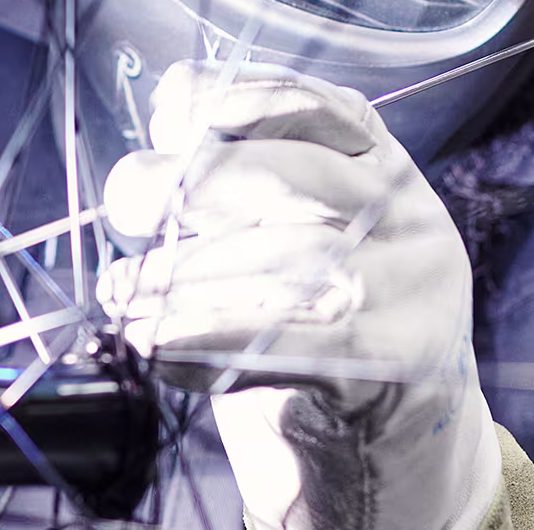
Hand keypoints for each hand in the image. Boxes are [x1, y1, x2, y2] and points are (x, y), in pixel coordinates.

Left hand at [100, 61, 501, 529]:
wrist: (396, 434)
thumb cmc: (315, 315)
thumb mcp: (290, 225)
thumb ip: (237, 171)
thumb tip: (161, 126)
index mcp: (378, 161)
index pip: (312, 104)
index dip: (231, 98)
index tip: (163, 118)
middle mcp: (404, 211)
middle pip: (293, 177)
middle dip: (191, 182)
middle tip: (126, 206)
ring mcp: (411, 285)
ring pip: (289, 263)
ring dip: (183, 277)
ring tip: (122, 292)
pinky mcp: (398, 360)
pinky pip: (297, 343)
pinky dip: (211, 340)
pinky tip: (156, 344)